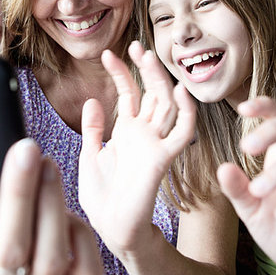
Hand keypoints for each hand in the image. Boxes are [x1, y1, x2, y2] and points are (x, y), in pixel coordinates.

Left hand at [79, 41, 195, 255]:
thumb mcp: (90, 156)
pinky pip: (182, 134)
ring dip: (161, 81)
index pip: (129, 94)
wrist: (110, 227)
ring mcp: (155, 145)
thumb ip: (94, 129)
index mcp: (126, 132)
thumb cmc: (101, 196)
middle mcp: (143, 134)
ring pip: (166, 105)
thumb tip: (92, 100)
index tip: (108, 53)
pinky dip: (186, 113)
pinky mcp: (163, 159)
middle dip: (146, 69)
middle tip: (137, 46)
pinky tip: (179, 91)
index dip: (121, 73)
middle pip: (151, 93)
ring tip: (150, 57)